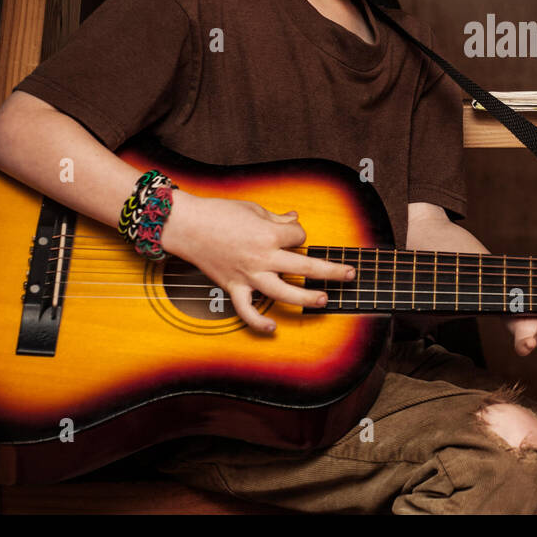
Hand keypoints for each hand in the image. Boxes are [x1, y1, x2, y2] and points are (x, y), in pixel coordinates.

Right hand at [160, 190, 355, 333]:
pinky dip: (258, 322)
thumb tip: (294, 219)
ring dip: (305, 297)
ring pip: (283, 292)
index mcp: (269, 234)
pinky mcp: (232, 287)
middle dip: (330, 271)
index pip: (299, 237)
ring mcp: (248, 275)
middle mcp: (263, 257)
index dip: (299, 234)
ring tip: (323, 300)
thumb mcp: (254, 209)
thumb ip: (277, 218)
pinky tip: (273, 328)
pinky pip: (247, 310)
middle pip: (305, 265)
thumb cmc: (220, 212)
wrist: (186, 225)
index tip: (290, 231)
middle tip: (349, 275)